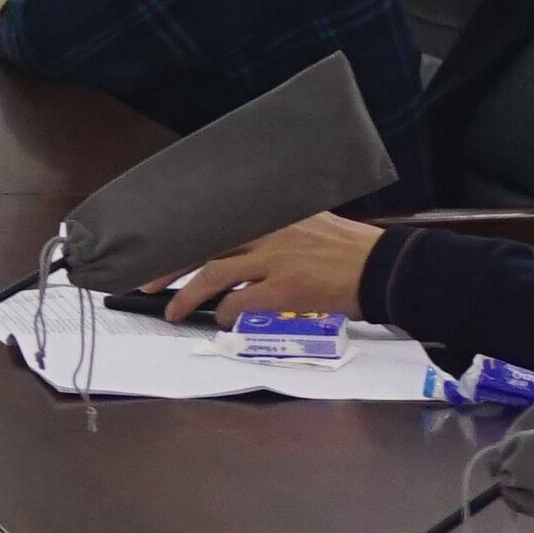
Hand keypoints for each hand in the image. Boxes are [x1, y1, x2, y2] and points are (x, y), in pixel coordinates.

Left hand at [160, 212, 381, 325]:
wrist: (385, 269)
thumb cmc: (351, 252)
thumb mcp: (310, 224)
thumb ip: (276, 231)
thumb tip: (243, 249)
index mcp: (273, 212)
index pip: (216, 220)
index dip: (185, 236)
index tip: (163, 246)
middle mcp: (268, 229)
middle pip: (204, 244)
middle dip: (171, 265)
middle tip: (148, 281)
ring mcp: (275, 258)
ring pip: (213, 274)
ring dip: (188, 296)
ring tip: (175, 311)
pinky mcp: (284, 287)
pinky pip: (240, 303)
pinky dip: (226, 314)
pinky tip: (224, 320)